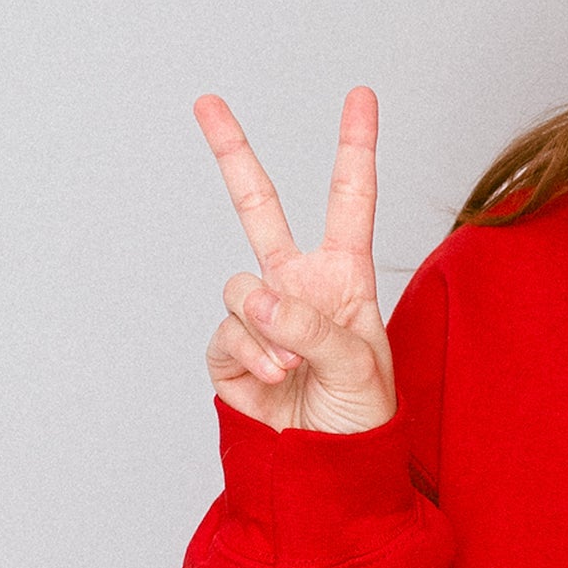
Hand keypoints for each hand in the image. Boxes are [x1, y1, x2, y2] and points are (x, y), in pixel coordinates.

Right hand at [195, 86, 396, 433]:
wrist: (327, 471)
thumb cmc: (361, 418)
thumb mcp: (361, 367)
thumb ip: (315, 326)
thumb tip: (258, 299)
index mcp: (346, 278)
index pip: (351, 201)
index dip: (355, 147)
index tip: (361, 96)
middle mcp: (298, 287)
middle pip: (259, 207)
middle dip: (232, 153)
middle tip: (206, 101)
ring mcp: (260, 316)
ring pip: (240, 288)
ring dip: (268, 329)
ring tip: (296, 366)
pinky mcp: (229, 350)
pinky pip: (226, 333)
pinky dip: (251, 355)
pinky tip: (276, 379)